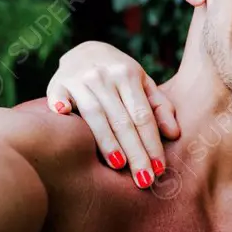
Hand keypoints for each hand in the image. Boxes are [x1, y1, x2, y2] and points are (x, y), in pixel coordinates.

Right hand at [46, 41, 180, 188]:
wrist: (86, 51)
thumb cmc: (121, 77)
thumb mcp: (144, 85)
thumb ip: (160, 109)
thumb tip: (174, 135)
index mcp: (128, 75)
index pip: (143, 116)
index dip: (152, 143)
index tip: (159, 169)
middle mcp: (104, 76)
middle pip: (122, 120)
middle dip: (135, 152)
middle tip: (144, 179)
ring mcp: (79, 79)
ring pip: (94, 114)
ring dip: (106, 140)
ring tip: (118, 165)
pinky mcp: (57, 84)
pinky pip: (58, 96)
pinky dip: (60, 104)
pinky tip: (64, 115)